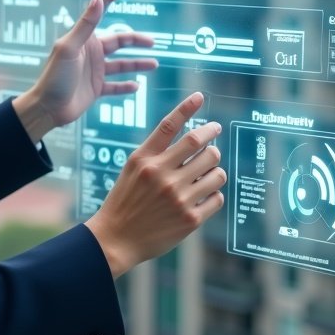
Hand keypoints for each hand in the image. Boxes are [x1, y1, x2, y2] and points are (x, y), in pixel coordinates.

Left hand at [12, 0, 156, 143]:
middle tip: (153, 42)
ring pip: (122, 64)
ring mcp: (94, 71)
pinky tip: (137, 86)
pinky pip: (115, 86)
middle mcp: (91, 53)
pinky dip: (126, 86)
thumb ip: (86, 25)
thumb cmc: (54, 76)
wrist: (47, 107)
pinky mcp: (95, 89)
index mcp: (84, 39)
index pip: (100, 12)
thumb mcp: (70, 48)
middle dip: (136, 41)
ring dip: (137, 64)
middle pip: (119, 42)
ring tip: (154, 64)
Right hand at [86, 92, 226, 277]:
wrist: (117, 239)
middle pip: (203, 147)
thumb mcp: (132, 169)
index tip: (200, 96)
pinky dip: (213, 194)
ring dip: (216, 170)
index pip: (169, 125)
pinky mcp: (190, 219)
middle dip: (213, 140)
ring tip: (207, 173)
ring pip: (217, 172)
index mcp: (145, 160)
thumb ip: (157, 152)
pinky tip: (202, 196)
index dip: (187, 107)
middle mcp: (162, 175)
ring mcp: (178, 197)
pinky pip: (217, 197)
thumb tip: (194, 139)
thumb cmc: (125, 201)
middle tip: (214, 140)